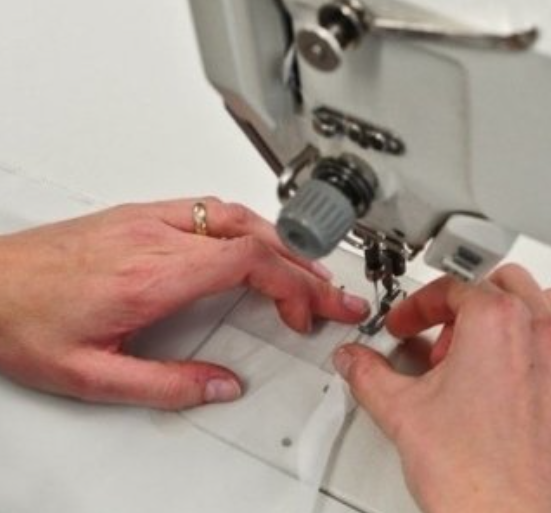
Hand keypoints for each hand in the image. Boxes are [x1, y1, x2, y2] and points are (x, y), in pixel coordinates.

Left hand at [0, 198, 369, 409]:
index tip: (310, 312)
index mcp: (152, 275)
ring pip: (237, 216)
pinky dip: (248, 230)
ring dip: (281, 245)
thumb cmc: (22, 321)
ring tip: (304, 274)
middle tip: (333, 296)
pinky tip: (254, 246)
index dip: (294, 284)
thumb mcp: (93, 375)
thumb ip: (167, 385)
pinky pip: (211, 211)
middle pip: (256, 237)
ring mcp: (147, 219)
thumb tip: (222, 386)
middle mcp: (155, 237)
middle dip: (306, 267)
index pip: (249, 261)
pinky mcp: (136, 215)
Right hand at [333, 264, 550, 512]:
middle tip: (445, 343)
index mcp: (495, 322)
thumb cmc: (470, 477)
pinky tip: (539, 377)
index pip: (453, 289)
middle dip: (469, 306)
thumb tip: (354, 360)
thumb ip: (369, 374)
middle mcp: (542, 334)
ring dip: (518, 322)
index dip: (420, 306)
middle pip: (506, 285)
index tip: (409, 324)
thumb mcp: (401, 412)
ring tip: (489, 356)